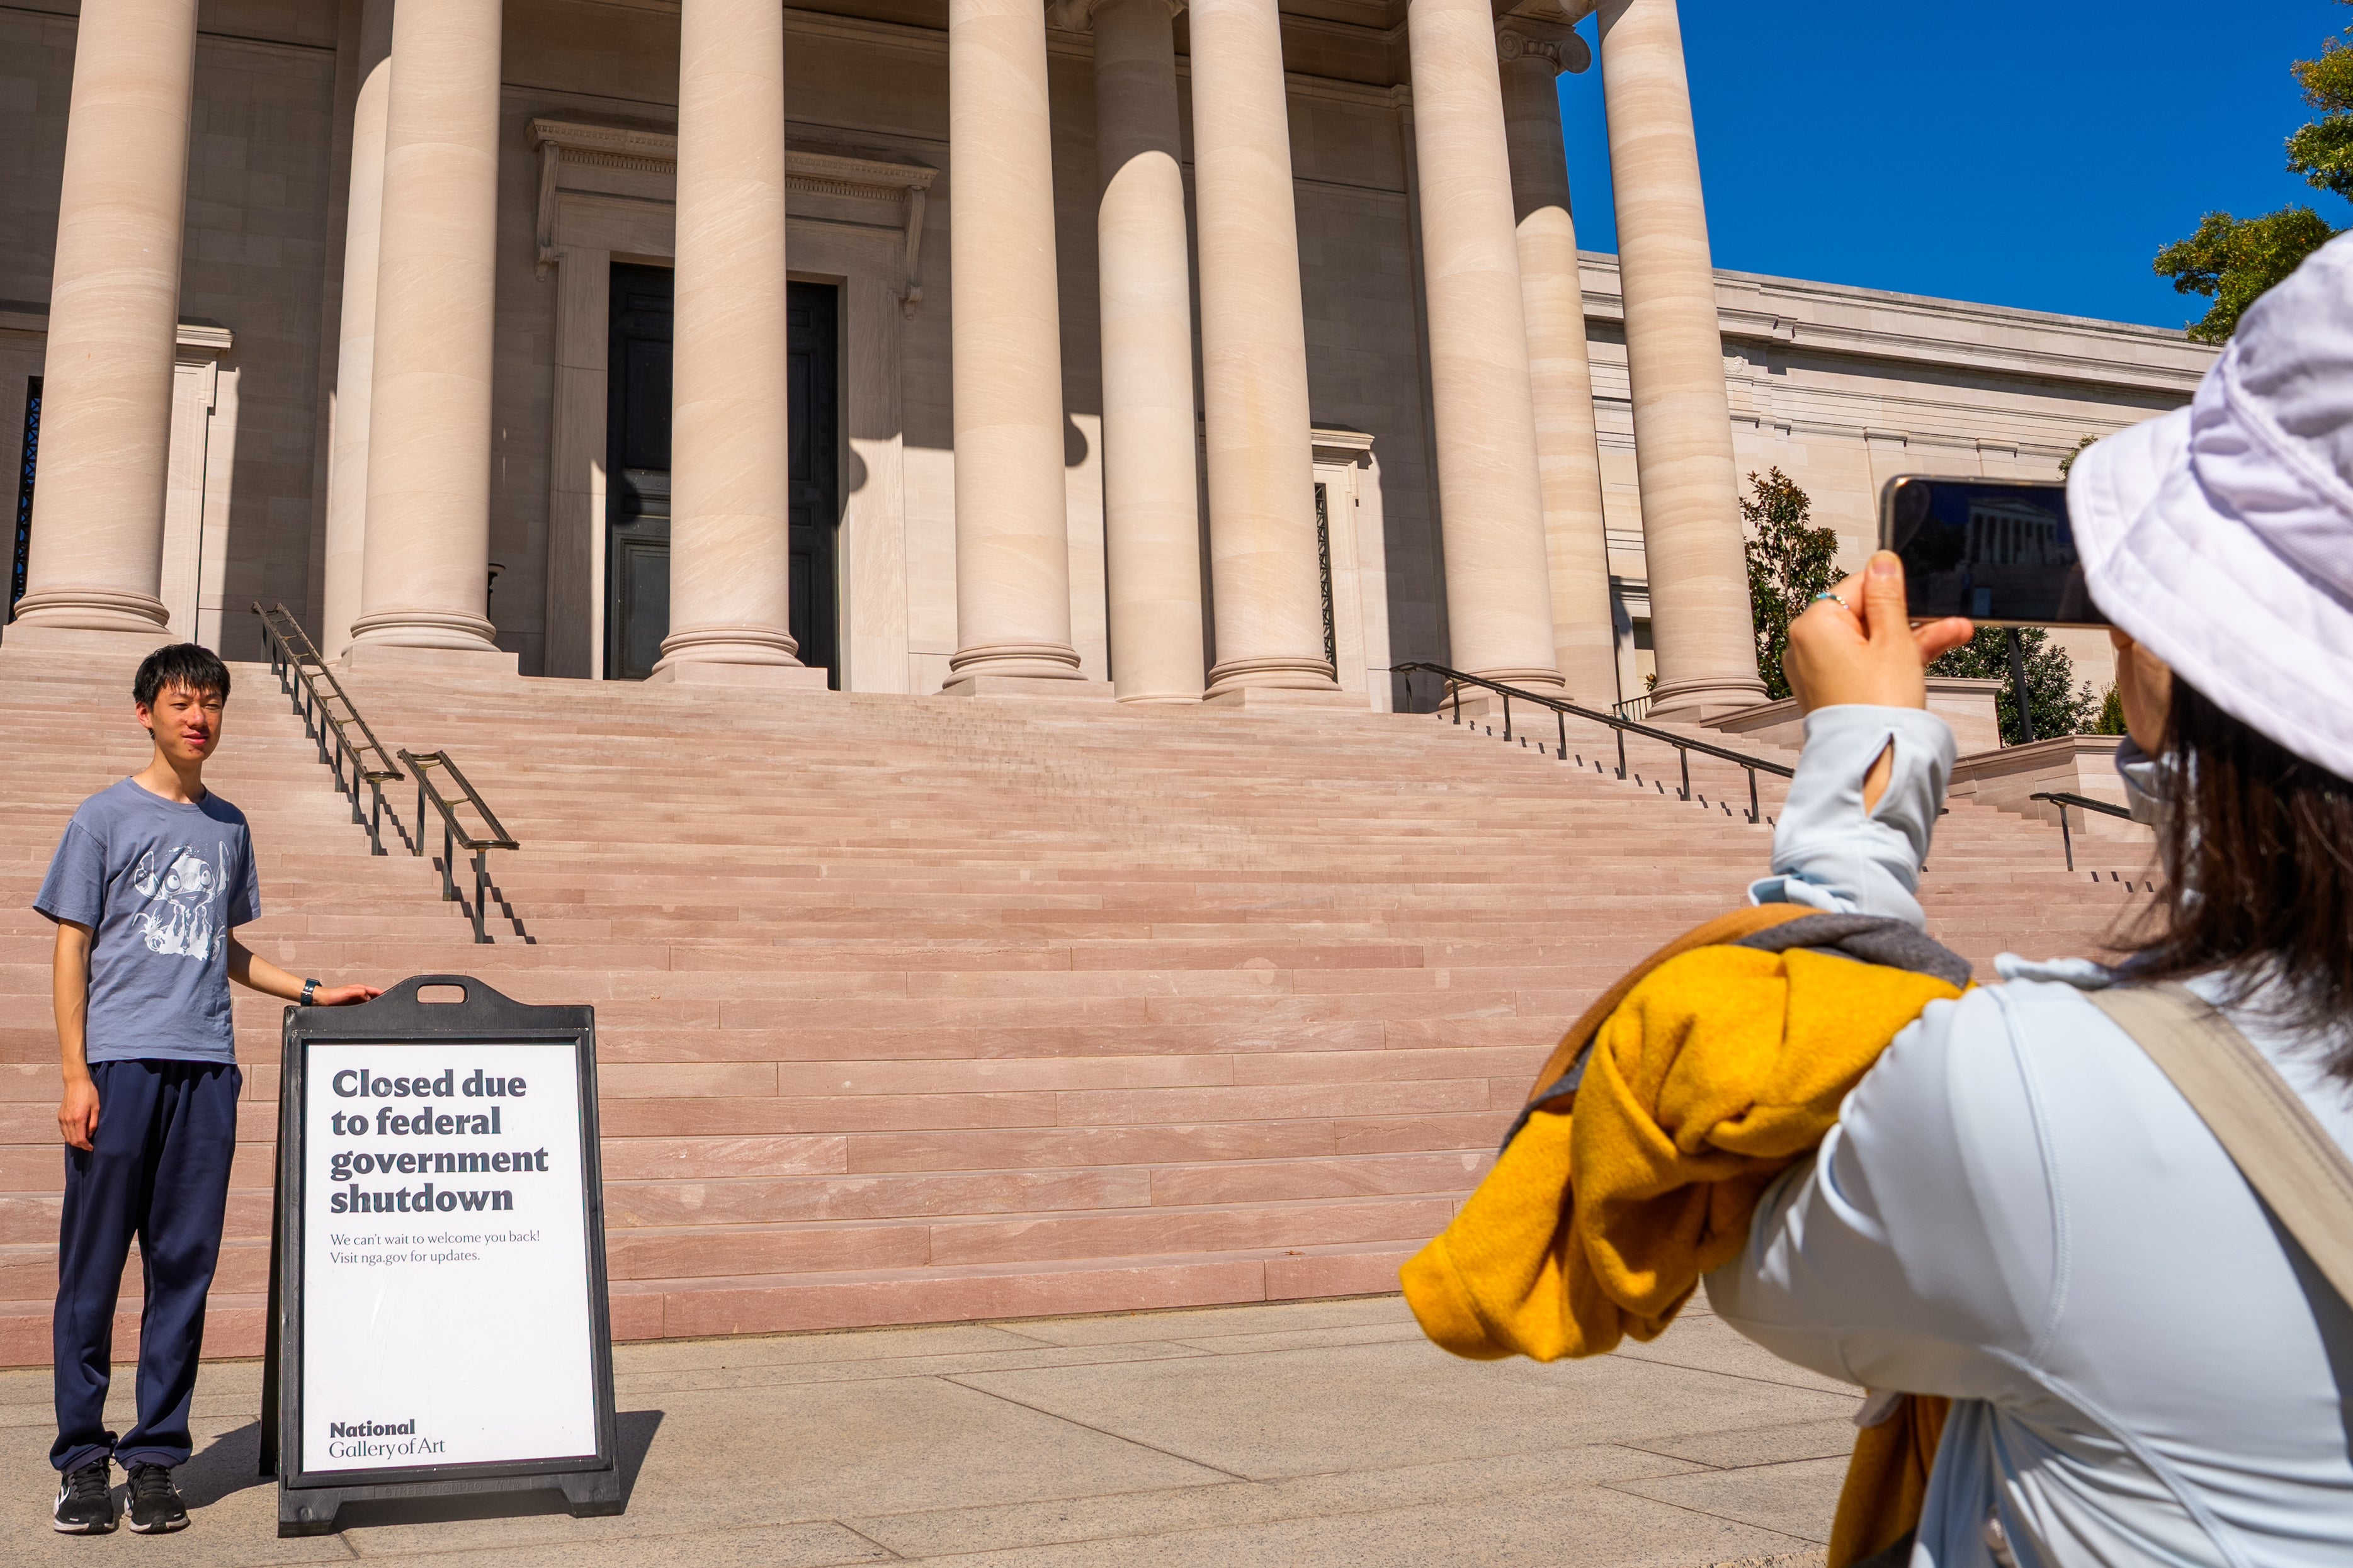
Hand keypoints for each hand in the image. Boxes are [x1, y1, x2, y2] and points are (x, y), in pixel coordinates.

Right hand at [59, 1077, 99, 1151]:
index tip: (92, 1148)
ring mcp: (62, 1118)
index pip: (80, 1139)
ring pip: (67, 1137)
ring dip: (74, 1141)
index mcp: (78, 1118)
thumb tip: (90, 1134)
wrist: (76, 1083)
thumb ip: (93, 1123)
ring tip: (84, 1140)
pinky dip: (69, 1135)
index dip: (86, 1146)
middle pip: (72, 1141)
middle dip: (81, 1146)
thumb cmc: (88, 1093)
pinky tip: (77, 1133)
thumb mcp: (96, 1107)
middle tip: (89, 1145)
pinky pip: (63, 1131)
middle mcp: (68, 1120)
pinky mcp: (60, 1116)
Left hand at [313, 984, 382, 1006]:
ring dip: (372, 1006)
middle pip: (373, 997)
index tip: (388, 997)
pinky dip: (365, 1009)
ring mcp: (356, 1000)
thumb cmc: (332, 995)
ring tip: (375, 1011)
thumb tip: (368, 996)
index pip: (375, 990)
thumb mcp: (348, 991)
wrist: (322, 1001)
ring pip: (368, 1003)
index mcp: (360, 988)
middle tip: (383, 1007)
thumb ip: (360, 992)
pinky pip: (362, 1007)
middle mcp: (359, 993)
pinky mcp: (353, 1005)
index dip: (382, 994)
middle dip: (379, 1001)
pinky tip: (366, 1013)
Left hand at [1783, 551, 1973, 713]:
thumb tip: (1882, 561)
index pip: (1855, 587)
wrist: (1875, 762)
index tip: (1919, 589)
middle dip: (1910, 616)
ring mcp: (1818, 670)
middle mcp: (1807, 646)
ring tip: (1955, 633)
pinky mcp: (1833, 690)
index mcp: (1813, 625)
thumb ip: (1889, 597)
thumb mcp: (1894, 639)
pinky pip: (1865, 663)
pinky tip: (1931, 653)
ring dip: (1912, 637)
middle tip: (1945, 615)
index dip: (1892, 588)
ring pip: (1871, 641)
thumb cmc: (1878, 705)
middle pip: (1865, 616)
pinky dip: (1893, 659)